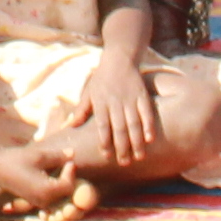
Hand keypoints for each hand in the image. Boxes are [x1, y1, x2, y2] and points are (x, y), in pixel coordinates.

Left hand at [74, 45, 162, 167]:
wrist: (119, 58)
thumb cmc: (101, 78)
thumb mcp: (88, 92)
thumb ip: (81, 110)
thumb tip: (70, 126)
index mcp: (100, 102)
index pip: (102, 125)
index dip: (104, 140)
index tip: (106, 155)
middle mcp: (115, 101)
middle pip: (119, 127)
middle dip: (122, 146)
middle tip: (124, 162)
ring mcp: (130, 98)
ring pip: (134, 122)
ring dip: (136, 141)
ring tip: (138, 156)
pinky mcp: (142, 95)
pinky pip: (146, 112)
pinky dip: (149, 125)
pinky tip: (150, 139)